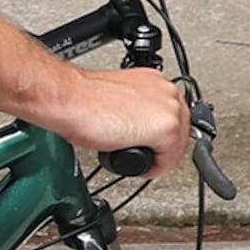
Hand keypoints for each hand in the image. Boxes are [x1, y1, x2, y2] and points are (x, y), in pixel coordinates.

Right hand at [71, 65, 190, 176]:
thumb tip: (135, 123)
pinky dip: (153, 168)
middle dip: (161, 147)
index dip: (157, 134)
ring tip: (135, 157)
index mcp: (155, 81)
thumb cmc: (82, 100)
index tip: (145, 141)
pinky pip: (168, 161)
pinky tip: (135, 163)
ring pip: (176, 146)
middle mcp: (167, 91)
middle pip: (179, 131)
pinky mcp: (167, 130)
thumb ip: (134, 107)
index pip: (170, 114)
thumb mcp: (117, 99)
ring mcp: (170, 110)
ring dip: (158, 157)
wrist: (70, 100)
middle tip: (141, 154)